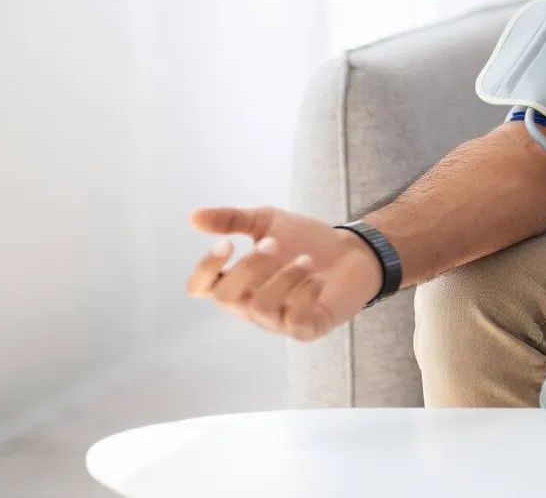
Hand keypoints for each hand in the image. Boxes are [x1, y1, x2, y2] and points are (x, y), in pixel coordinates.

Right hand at [186, 206, 384, 341]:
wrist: (353, 251)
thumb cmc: (306, 240)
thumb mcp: (267, 222)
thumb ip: (232, 220)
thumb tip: (193, 217)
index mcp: (236, 282)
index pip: (200, 288)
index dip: (204, 270)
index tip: (227, 244)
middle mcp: (249, 306)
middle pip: (226, 298)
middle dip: (248, 267)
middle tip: (274, 242)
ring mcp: (276, 321)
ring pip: (261, 308)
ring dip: (284, 277)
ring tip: (307, 260)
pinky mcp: (304, 329)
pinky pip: (293, 321)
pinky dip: (305, 294)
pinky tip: (318, 279)